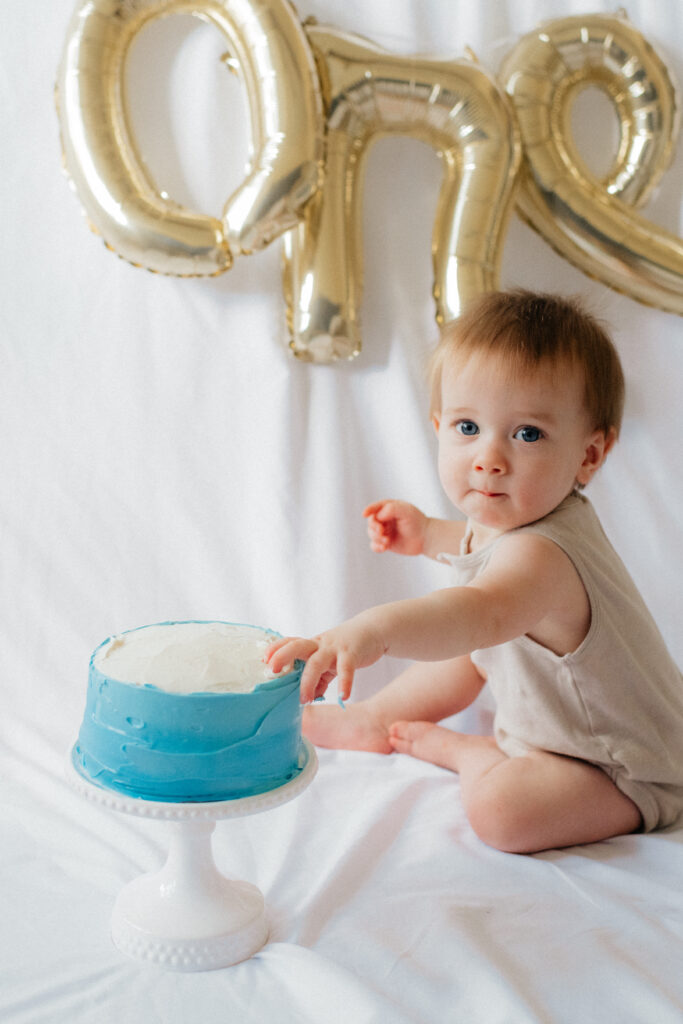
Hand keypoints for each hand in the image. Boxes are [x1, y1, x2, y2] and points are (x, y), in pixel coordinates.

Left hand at [265, 618, 386, 702]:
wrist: (373, 630)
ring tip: (304, 699)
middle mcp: (319, 644)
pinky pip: (346, 668)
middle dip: (282, 656)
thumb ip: (320, 679)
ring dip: (308, 681)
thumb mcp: (329, 661)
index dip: (275, 649)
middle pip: (297, 646)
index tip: (263, 660)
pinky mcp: (352, 653)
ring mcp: (335, 648)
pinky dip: (345, 683)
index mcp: (311, 645)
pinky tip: (343, 697)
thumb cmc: (346, 647)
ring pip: (316, 661)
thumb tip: (311, 698)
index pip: (289, 643)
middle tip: (272, 671)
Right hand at [363, 500, 428, 555]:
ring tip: (387, 541)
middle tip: (382, 532)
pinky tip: (383, 548)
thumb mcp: (406, 511)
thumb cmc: (417, 522)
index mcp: (389, 508)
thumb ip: (391, 509)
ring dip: (377, 538)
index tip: (364, 514)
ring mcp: (384, 531)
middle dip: (374, 527)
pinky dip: (376, 547)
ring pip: (371, 534)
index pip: (375, 508)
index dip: (369, 510)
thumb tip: (377, 516)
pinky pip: (374, 545)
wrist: (426, 538)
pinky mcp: (385, 542)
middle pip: (371, 522)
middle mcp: (385, 519)